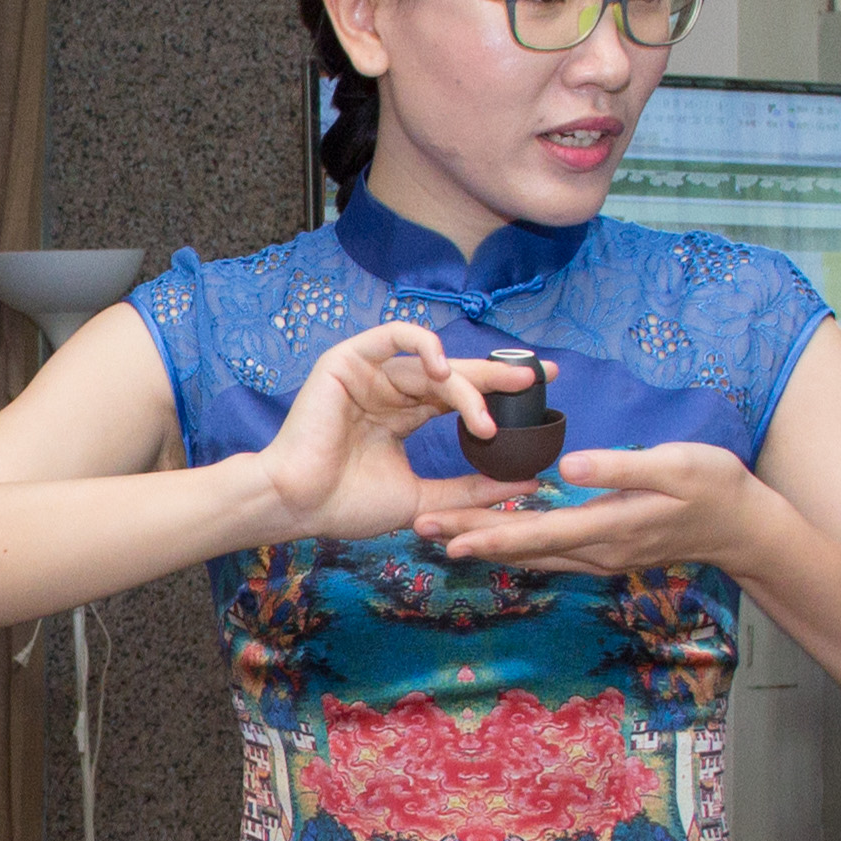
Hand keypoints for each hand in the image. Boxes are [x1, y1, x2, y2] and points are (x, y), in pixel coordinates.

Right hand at [253, 322, 522, 543]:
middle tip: (536, 381)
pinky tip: (446, 373)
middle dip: (496, 377)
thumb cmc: (347, 505)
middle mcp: (389, 389)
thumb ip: (470, 490)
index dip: (497, 393)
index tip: (541, 394)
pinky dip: (424, 346)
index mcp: (404, 415)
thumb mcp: (423, 499)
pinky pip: (393, 335)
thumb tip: (526, 482)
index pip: (459, 395)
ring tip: (487, 419)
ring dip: (466, 388)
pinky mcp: (348, 360)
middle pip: (453, 375)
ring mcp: (369, 373)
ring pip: (431, 365)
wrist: (299, 505)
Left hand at [413, 438, 790, 576]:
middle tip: (420, 527)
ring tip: (441, 535)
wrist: (743, 526)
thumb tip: (569, 467)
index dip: (491, 534)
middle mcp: (597, 550)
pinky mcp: (603, 549)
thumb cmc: (714, 486)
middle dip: (471, 538)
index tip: (449, 535)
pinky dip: (515, 544)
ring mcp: (599, 555)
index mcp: (609, 528)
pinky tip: (491, 538)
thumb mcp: (674, 465)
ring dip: (487, 544)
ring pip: (531, 552)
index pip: (538, 534)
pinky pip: (548, 550)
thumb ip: (620, 468)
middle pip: (523, 548)